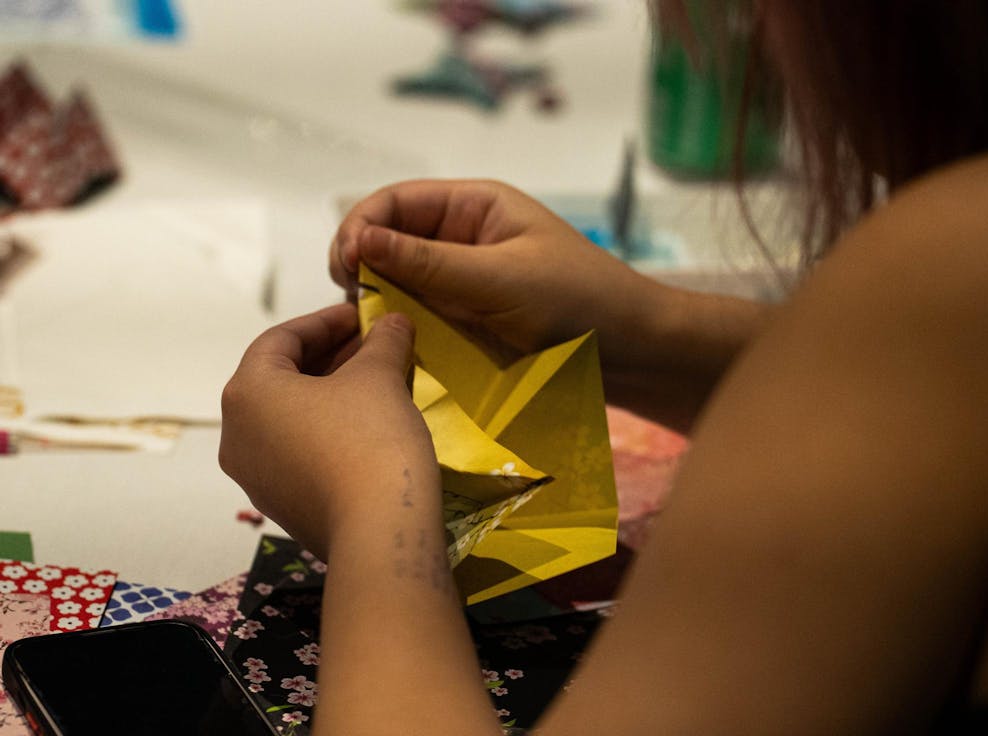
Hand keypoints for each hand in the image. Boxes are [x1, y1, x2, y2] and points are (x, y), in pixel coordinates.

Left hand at [219, 303, 439, 558]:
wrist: (379, 533)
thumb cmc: (369, 439)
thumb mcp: (380, 377)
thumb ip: (383, 342)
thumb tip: (393, 322)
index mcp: (247, 393)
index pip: (281, 339)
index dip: (326, 321)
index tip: (363, 314)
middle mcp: (236, 435)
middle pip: (281, 379)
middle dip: (330, 356)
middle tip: (373, 344)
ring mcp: (255, 477)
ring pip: (289, 418)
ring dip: (330, 393)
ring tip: (376, 381)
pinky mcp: (281, 506)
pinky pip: (298, 452)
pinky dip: (326, 429)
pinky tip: (368, 425)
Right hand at [330, 179, 650, 356]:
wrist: (632, 352)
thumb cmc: (579, 300)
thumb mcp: (501, 278)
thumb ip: (429, 262)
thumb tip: (359, 239)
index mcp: (474, 206)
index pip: (396, 202)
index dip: (361, 227)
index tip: (345, 265)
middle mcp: (462, 237)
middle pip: (390, 240)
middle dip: (362, 263)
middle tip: (351, 301)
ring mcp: (464, 280)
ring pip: (399, 281)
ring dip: (377, 297)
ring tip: (365, 325)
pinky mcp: (468, 318)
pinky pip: (420, 315)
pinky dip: (400, 325)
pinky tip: (390, 342)